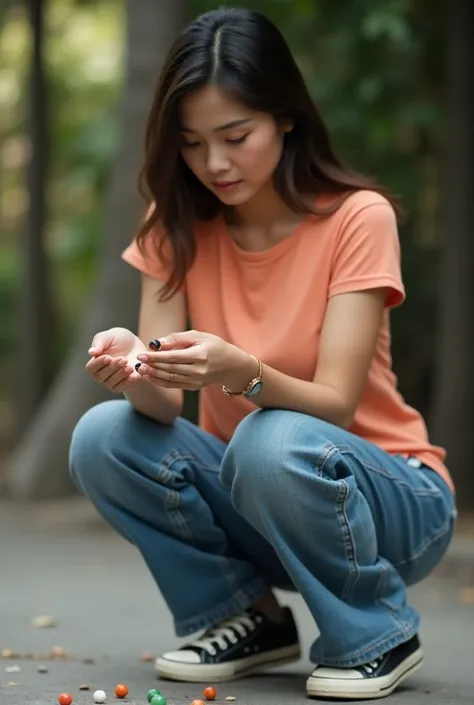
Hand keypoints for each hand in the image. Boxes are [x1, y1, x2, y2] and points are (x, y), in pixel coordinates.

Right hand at [86, 327, 146, 392]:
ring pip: (111, 383)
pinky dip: (127, 383)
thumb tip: (91, 352)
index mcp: (95, 361)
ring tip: (130, 367)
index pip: (91, 367)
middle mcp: (100, 373)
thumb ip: (99, 342)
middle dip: (112, 368)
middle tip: (124, 359)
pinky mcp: (122, 384)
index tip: (108, 357)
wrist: (136, 345)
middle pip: (101, 376)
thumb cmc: (119, 338)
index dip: (98, 364)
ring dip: (120, 375)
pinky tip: (135, 376)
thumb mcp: (109, 336)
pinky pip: (120, 388)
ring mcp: (111, 380)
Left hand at [134, 330, 256, 390]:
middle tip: (137, 362)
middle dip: (152, 366)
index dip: (156, 357)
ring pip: (170, 379)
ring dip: (153, 375)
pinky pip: (174, 385)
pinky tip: (150, 377)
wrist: (232, 365)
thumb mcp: (199, 336)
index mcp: (200, 355)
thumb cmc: (215, 346)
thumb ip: (177, 339)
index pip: (173, 357)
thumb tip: (156, 343)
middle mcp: (198, 370)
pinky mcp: (194, 387)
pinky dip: (160, 382)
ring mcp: (196, 381)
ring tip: (140, 370)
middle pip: (170, 369)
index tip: (142, 353)